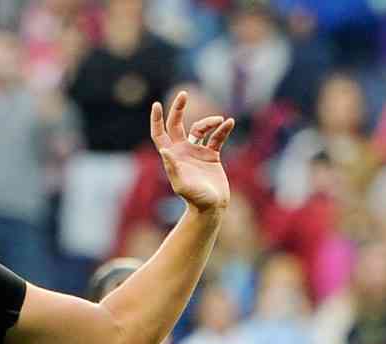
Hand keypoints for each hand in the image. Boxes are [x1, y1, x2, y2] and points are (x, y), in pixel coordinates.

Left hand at [150, 93, 233, 215]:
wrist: (212, 207)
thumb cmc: (195, 199)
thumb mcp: (182, 185)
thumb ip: (173, 168)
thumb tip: (164, 150)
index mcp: (172, 156)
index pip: (160, 134)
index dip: (156, 120)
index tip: (156, 105)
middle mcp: (183, 151)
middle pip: (177, 124)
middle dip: (178, 109)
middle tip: (183, 94)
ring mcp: (197, 152)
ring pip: (200, 128)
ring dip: (208, 121)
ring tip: (219, 121)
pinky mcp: (212, 155)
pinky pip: (217, 137)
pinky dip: (222, 129)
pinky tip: (229, 123)